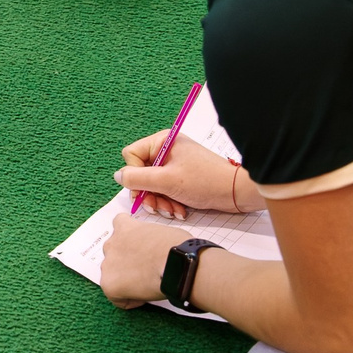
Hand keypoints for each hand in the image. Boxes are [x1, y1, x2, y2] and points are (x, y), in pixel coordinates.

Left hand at [97, 210, 180, 305]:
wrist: (178, 263)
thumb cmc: (178, 247)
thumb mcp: (162, 232)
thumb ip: (150, 238)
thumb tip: (155, 249)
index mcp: (125, 227)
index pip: (119, 225)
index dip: (130, 238)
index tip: (140, 247)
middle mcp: (112, 243)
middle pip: (114, 253)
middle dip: (127, 260)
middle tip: (146, 269)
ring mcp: (108, 264)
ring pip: (113, 275)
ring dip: (126, 279)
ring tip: (148, 284)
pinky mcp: (109, 285)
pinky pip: (116, 297)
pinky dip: (130, 299)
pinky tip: (145, 296)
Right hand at [116, 129, 247, 216]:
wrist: (235, 192)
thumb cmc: (204, 181)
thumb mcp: (166, 181)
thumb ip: (137, 179)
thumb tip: (117, 176)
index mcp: (162, 141)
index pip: (131, 156)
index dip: (135, 175)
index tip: (145, 191)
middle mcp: (167, 150)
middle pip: (141, 173)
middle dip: (149, 193)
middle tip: (157, 207)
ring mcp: (175, 164)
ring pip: (153, 185)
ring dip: (160, 201)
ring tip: (172, 210)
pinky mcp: (182, 177)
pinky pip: (165, 190)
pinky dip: (169, 201)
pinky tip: (179, 210)